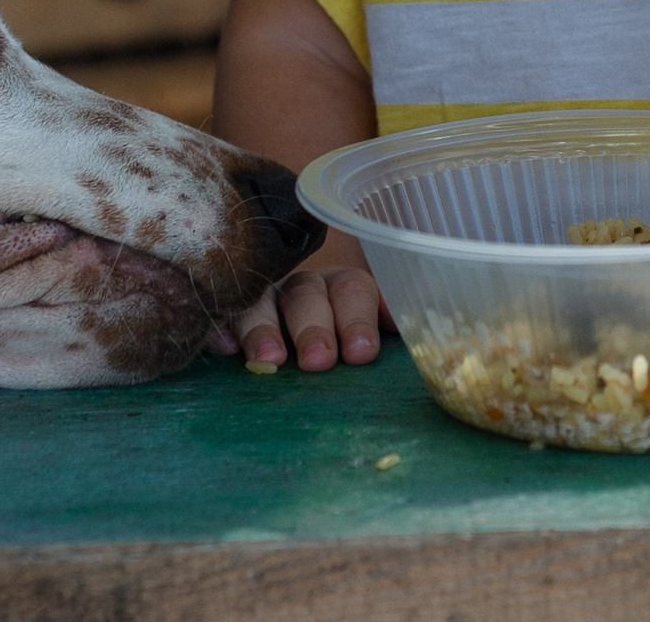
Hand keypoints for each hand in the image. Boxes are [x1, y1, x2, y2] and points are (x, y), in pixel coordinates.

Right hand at [208, 230, 389, 371]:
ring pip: (262, 302)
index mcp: (344, 291)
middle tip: (318, 361)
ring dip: (265, 329)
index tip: (361, 352)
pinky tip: (224, 348)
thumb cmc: (339, 346)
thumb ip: (388, 335)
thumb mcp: (366, 341)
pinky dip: (222, 329)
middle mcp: (304, 288)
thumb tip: (428, 350)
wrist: (295, 334)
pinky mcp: (227, 314)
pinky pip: (221, 315)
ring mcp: (262, 298)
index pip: (353, 292)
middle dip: (314, 327)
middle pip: (308, 296)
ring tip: (269, 361)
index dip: (357, 319)